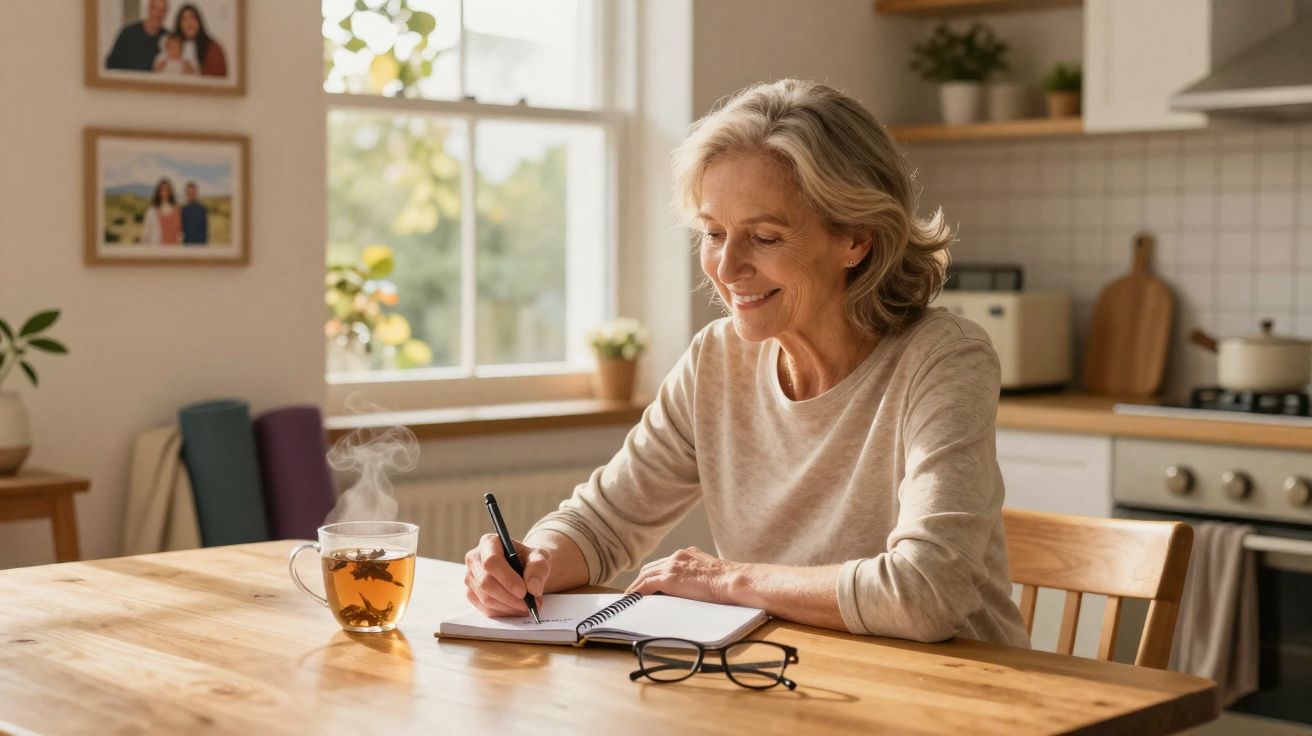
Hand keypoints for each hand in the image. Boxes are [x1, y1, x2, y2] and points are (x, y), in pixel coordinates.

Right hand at [463, 534, 550, 616]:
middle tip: (529, 604)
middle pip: (486, 583)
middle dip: (509, 597)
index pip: (491, 562)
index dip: (507, 579)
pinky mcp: (472, 594)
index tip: (523, 591)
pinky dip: (504, 612)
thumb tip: (532, 587)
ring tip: (528, 606)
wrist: (524, 569)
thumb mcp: (540, 557)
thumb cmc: (529, 560)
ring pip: (485, 598)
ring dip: (509, 606)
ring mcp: (470, 578)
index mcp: (489, 542)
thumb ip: (538, 567)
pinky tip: (517, 609)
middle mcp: (474, 559)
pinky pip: (485, 609)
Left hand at [625, 546, 744, 603]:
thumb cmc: (729, 581)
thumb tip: (697, 588)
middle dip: (641, 579)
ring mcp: (672, 566)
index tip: (649, 583)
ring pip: (645, 575)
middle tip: (635, 592)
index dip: (654, 574)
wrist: (732, 580)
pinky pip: (645, 585)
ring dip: (636, 587)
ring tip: (630, 598)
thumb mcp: (712, 573)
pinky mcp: (669, 578)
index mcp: (688, 554)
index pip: (664, 563)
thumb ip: (700, 576)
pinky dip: (637, 591)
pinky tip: (633, 599)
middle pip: (651, 567)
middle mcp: (677, 556)